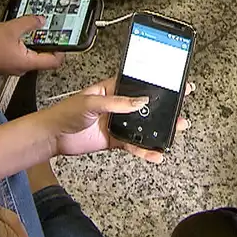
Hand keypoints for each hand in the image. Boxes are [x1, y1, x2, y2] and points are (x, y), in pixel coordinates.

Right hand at [0, 16, 65, 73]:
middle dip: (48, 43)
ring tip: (34, 28)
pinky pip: (21, 55)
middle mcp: (22, 68)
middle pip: (44, 58)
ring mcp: (13, 67)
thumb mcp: (10, 28)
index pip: (54, 62)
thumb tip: (42, 20)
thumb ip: (29, 23)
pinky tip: (18, 34)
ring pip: (31, 56)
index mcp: (27, 62)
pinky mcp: (6, 64)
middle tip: (50, 29)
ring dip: (34, 43)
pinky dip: (23, 45)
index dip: (62, 50)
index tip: (65, 39)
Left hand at [47, 78, 191, 163]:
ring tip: (177, 129)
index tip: (174, 83)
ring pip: (144, 126)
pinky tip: (155, 154)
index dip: (157, 84)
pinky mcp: (115, 140)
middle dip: (165, 107)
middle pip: (146, 106)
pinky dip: (145, 150)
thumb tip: (140, 101)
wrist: (53, 136)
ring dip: (160, 129)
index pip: (138, 84)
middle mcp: (118, 105)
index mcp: (112, 89)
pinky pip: (134, 144)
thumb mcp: (91, 101)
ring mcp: (117, 123)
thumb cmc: (65, 112)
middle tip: (183, 106)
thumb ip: (117, 102)